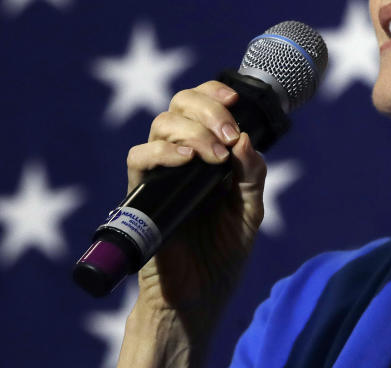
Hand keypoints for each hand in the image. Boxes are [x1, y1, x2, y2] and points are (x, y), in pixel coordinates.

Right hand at [125, 80, 265, 323]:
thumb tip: (245, 139)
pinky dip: (163, 151)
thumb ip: (251, 176)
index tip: (234, 99)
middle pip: (180, 105)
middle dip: (207, 108)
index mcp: (210, 156)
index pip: (203, 106)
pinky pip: (139, 157)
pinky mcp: (142, 194)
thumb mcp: (249, 212)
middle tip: (227, 134)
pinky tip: (186, 159)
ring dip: (191, 129)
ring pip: (161, 124)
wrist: (198, 297)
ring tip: (213, 155)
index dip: (214, 93)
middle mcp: (183, 158)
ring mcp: (161, 174)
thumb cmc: (223, 255)